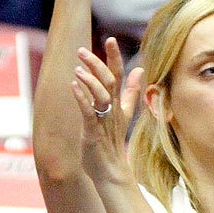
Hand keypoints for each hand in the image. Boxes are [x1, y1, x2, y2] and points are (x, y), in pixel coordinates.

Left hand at [70, 38, 142, 185]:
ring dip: (90, 81)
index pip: (119, 76)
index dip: (115, 57)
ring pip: (101, 96)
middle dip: (97, 64)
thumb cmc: (112, 144)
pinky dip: (81, 99)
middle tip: (82, 51)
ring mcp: (104, 121)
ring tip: (78, 68)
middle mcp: (113, 110)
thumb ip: (130, 92)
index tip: (110, 39)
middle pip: (109, 82)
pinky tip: (73, 86)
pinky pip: (89, 113)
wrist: (112, 173)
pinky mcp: (94, 133)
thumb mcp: (123, 114)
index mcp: (118, 105)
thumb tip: (140, 70)